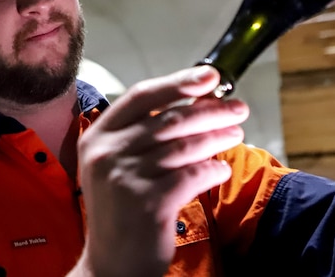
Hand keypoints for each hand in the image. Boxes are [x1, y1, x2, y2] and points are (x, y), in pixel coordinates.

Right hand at [72, 66, 246, 276]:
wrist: (110, 264)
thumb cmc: (120, 211)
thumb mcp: (117, 165)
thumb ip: (144, 135)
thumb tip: (195, 101)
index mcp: (97, 138)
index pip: (141, 97)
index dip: (177, 82)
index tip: (209, 75)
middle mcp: (106, 154)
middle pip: (168, 119)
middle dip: (209, 110)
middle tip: (237, 107)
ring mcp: (125, 178)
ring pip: (184, 146)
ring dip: (216, 137)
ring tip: (236, 133)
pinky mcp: (147, 203)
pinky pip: (191, 177)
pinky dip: (211, 171)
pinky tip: (220, 171)